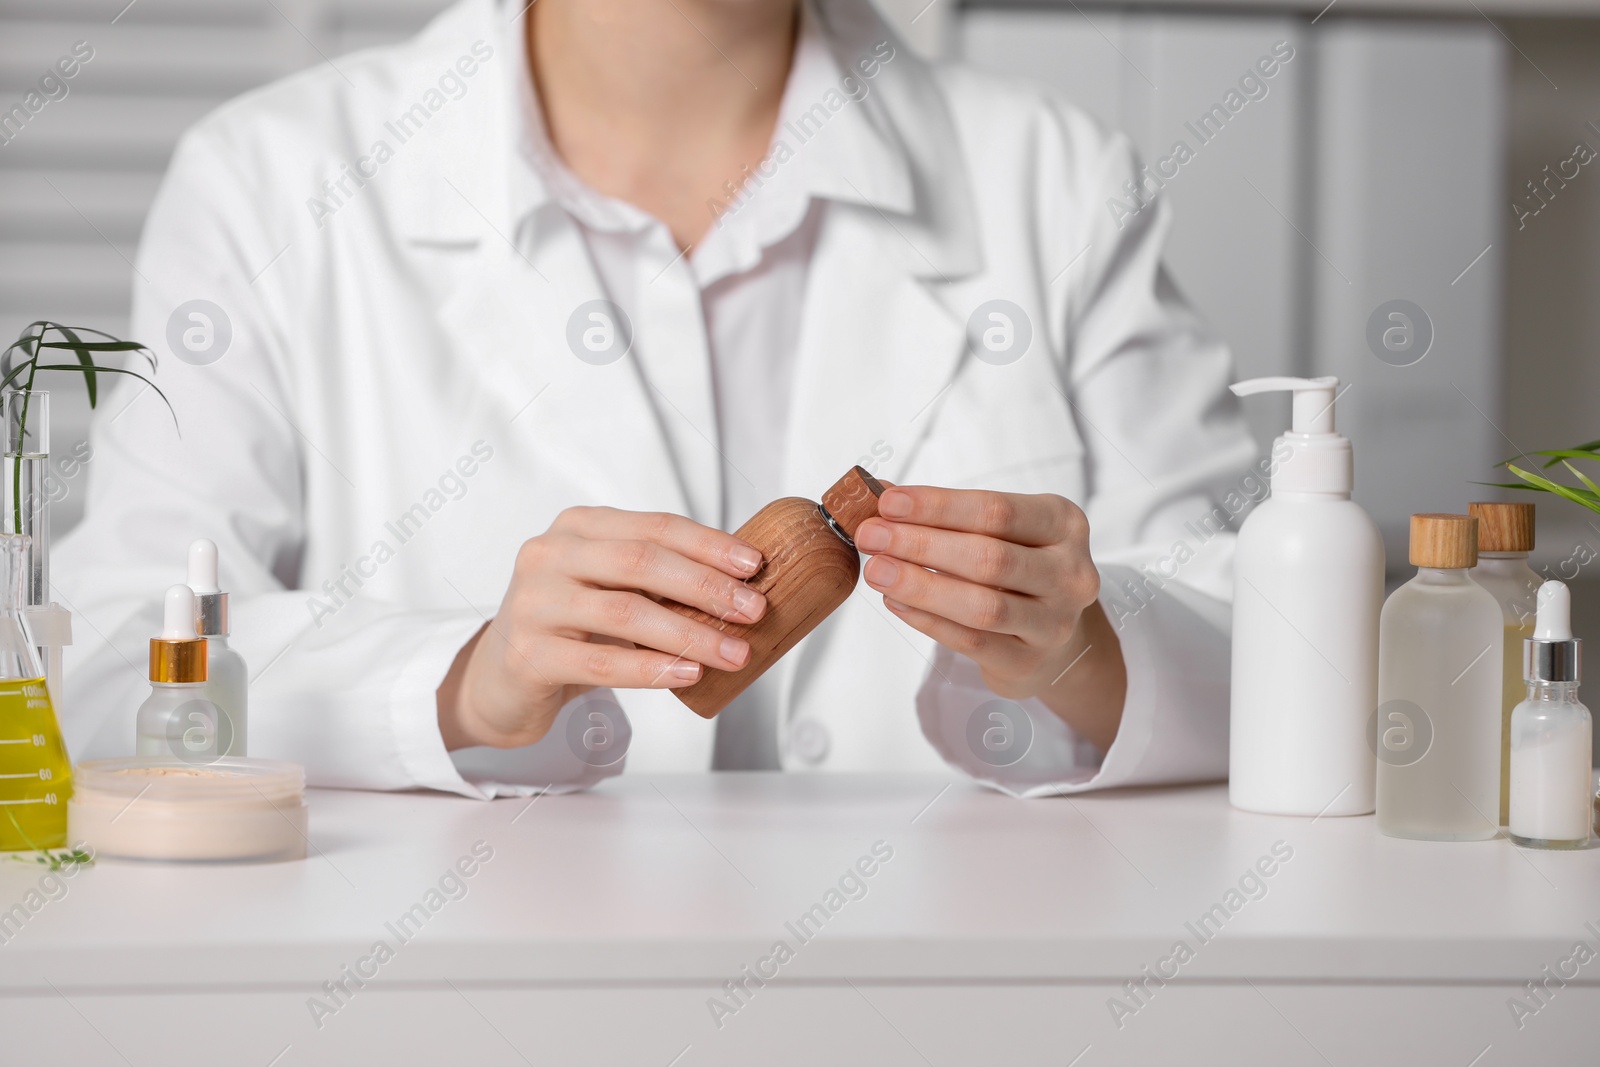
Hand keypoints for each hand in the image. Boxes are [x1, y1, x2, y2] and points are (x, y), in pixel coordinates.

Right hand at [437, 507, 767, 749]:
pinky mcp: (528, 654)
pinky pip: (602, 661)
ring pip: (627, 612)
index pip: (655, 526)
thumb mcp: (608, 587)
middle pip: (642, 561)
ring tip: (735, 653)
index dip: (709, 544)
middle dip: (707, 586)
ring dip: (691, 634)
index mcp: (578, 527)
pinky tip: (689, 673)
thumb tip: (743, 587)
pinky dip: (652, 667)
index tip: (756, 565)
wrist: (501, 677)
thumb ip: (657, 578)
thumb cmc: (572, 627)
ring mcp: (534, 603)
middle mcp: (549, 554)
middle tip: (755, 610)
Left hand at [854, 485, 1126, 751]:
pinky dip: (928, 620)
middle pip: (988, 557)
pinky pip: (972, 641)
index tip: (888, 502)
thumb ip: (942, 512)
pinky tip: (896, 601)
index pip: (997, 511)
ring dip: (921, 585)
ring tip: (876, 571)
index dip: (938, 506)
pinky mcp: (1030, 661)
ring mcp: (1055, 622)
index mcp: (1063, 524)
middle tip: (870, 536)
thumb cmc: (1016, 568)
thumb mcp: (996, 530)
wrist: (1053, 634)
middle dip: (920, 544)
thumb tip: (876, 491)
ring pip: (982, 605)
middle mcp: (1070, 572)